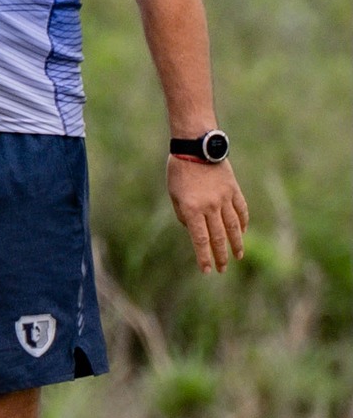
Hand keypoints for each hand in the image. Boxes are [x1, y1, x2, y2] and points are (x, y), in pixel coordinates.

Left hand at [168, 156, 248, 272]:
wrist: (197, 147)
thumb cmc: (179, 171)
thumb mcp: (174, 195)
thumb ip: (184, 214)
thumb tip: (195, 230)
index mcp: (192, 209)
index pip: (200, 240)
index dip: (204, 257)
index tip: (206, 270)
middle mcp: (210, 207)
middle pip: (218, 237)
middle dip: (221, 256)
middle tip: (223, 269)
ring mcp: (224, 199)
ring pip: (233, 227)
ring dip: (236, 244)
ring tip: (238, 256)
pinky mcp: (234, 190)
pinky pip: (241, 210)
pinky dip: (243, 223)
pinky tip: (243, 232)